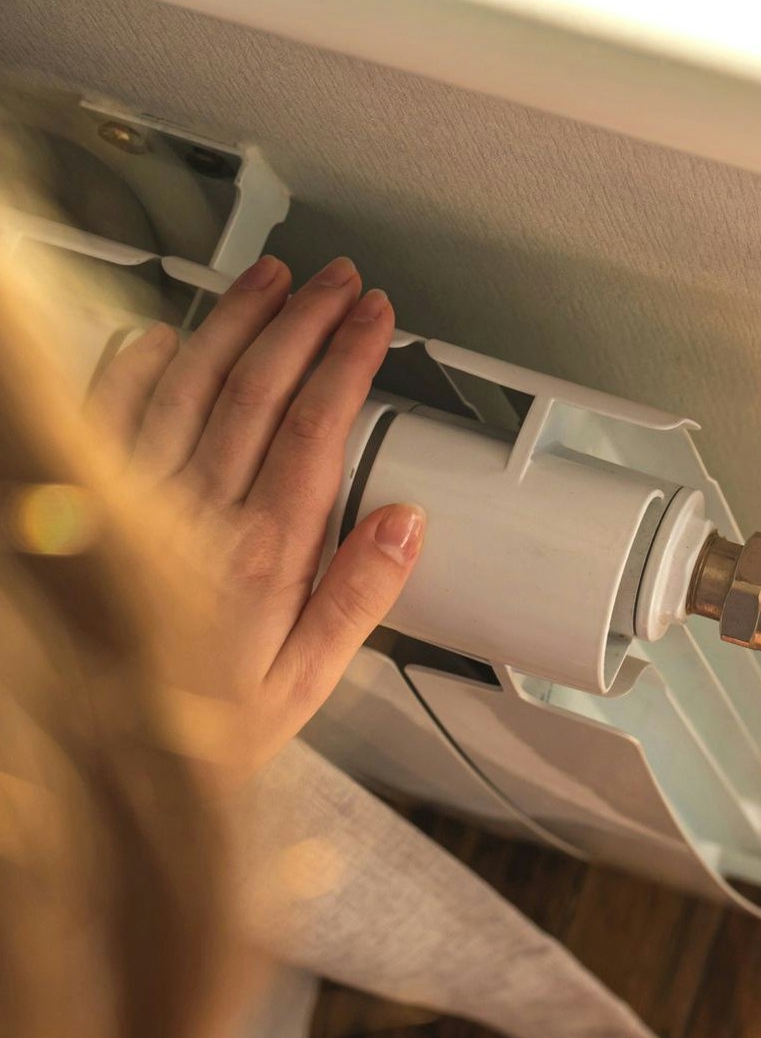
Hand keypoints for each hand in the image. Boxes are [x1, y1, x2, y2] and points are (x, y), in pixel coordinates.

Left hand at [87, 254, 423, 771]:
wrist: (80, 758)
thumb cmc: (193, 731)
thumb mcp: (301, 688)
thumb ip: (356, 601)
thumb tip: (405, 524)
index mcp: (260, 558)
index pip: (316, 426)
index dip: (349, 358)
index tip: (374, 319)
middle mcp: (193, 517)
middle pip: (257, 388)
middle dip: (304, 321)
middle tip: (338, 282)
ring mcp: (129, 501)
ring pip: (185, 383)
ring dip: (234, 322)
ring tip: (271, 279)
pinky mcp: (79, 502)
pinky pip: (105, 413)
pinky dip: (133, 366)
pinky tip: (162, 335)